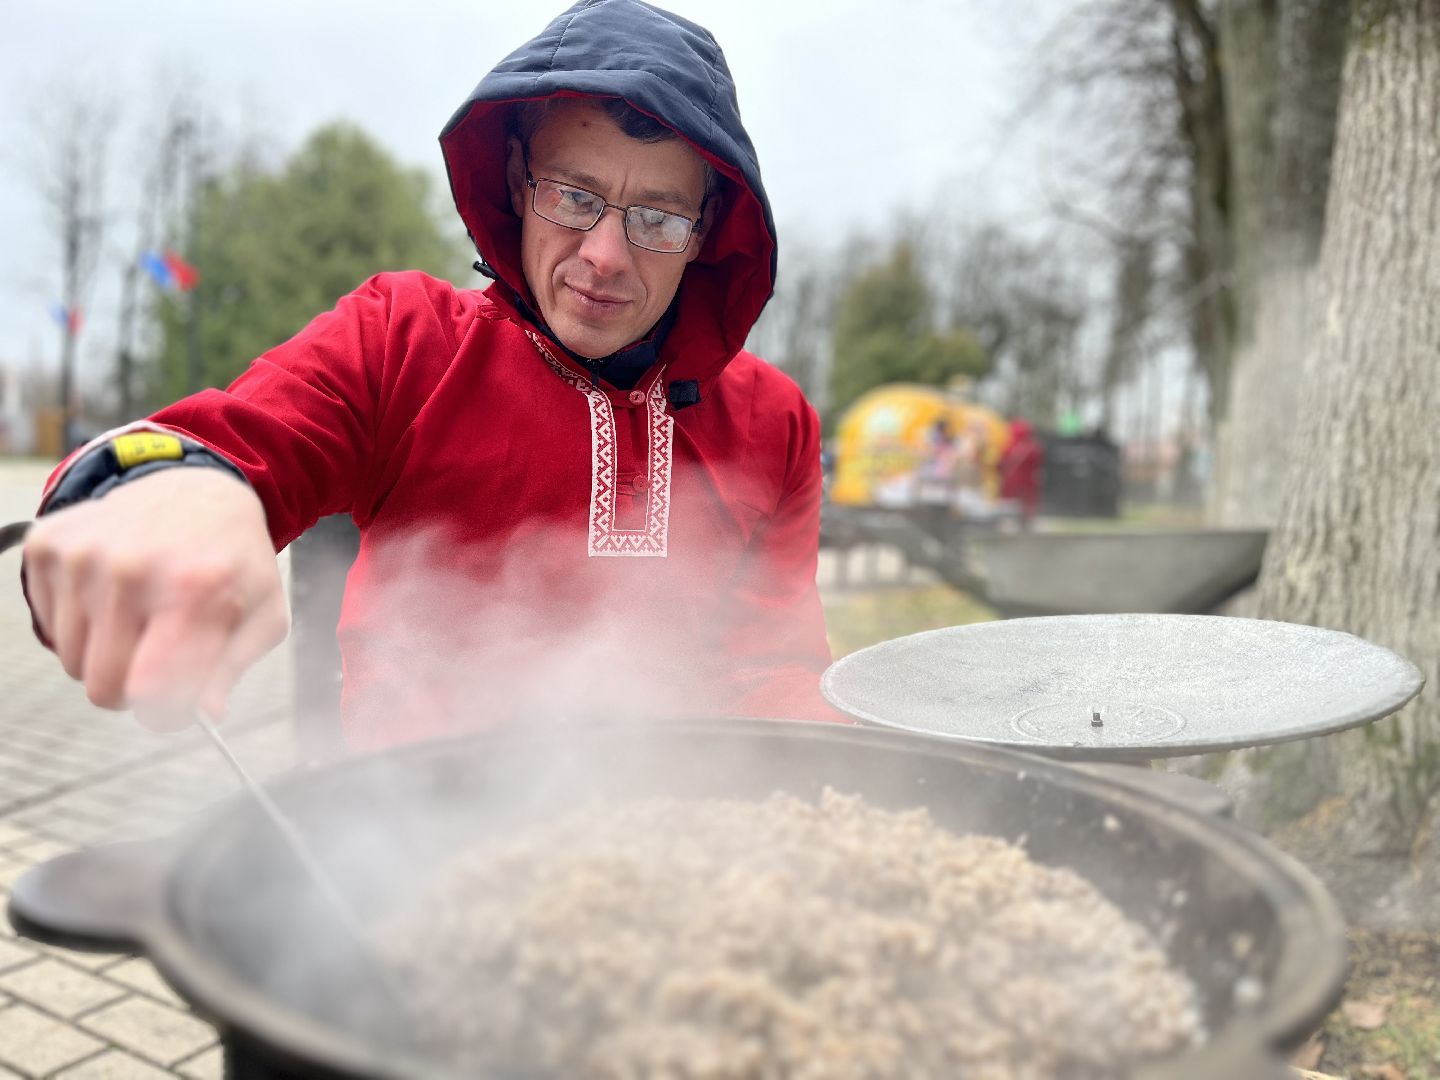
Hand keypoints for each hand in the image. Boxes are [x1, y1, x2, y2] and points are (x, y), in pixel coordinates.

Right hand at [23, 468, 289, 730]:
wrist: (197, 492)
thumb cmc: (234, 562)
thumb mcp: (262, 614)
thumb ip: (233, 668)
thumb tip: (202, 712)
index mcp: (193, 588)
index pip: (151, 691)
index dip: (164, 712)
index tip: (177, 704)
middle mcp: (131, 568)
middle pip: (103, 687)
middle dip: (133, 688)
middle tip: (158, 658)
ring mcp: (82, 554)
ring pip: (72, 662)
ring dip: (106, 655)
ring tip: (141, 618)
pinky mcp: (48, 546)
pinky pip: (50, 628)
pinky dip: (81, 625)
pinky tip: (114, 595)